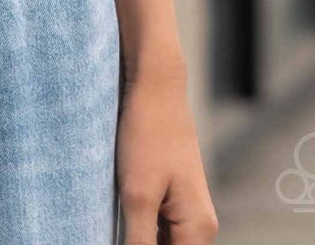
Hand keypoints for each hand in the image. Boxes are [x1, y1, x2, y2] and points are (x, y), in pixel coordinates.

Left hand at [116, 63, 218, 242]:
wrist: (156, 85)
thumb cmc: (148, 134)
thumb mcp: (137, 196)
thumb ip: (139, 243)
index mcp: (198, 230)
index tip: (123, 237)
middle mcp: (200, 226)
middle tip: (114, 228)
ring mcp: (188, 211)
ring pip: (162, 244)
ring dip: (139, 240)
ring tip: (115, 221)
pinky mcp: (173, 197)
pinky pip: (158, 228)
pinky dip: (139, 230)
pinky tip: (117, 219)